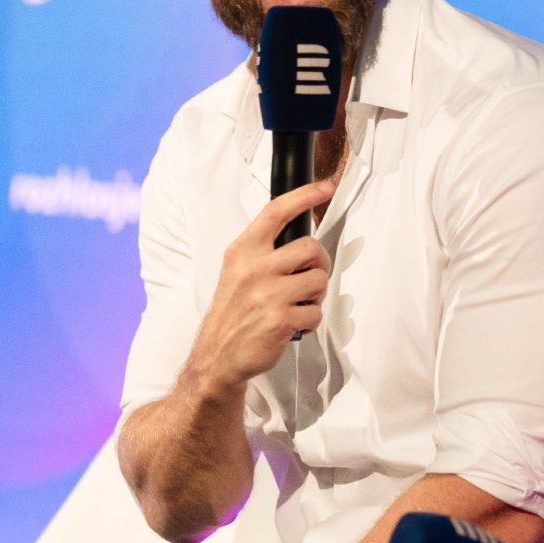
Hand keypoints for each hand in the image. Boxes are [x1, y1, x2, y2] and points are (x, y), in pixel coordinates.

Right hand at [183, 180, 334, 394]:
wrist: (218, 355)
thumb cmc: (233, 311)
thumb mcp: (237, 270)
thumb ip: (264, 251)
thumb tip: (301, 235)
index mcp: (243, 251)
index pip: (276, 212)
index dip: (304, 195)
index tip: (325, 187)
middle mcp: (254, 268)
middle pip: (311, 247)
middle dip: (319, 262)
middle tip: (309, 276)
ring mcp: (267, 294)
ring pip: (319, 279)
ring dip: (316, 294)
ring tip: (296, 303)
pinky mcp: (280, 319)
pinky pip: (316, 312)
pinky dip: (310, 320)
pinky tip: (292, 324)